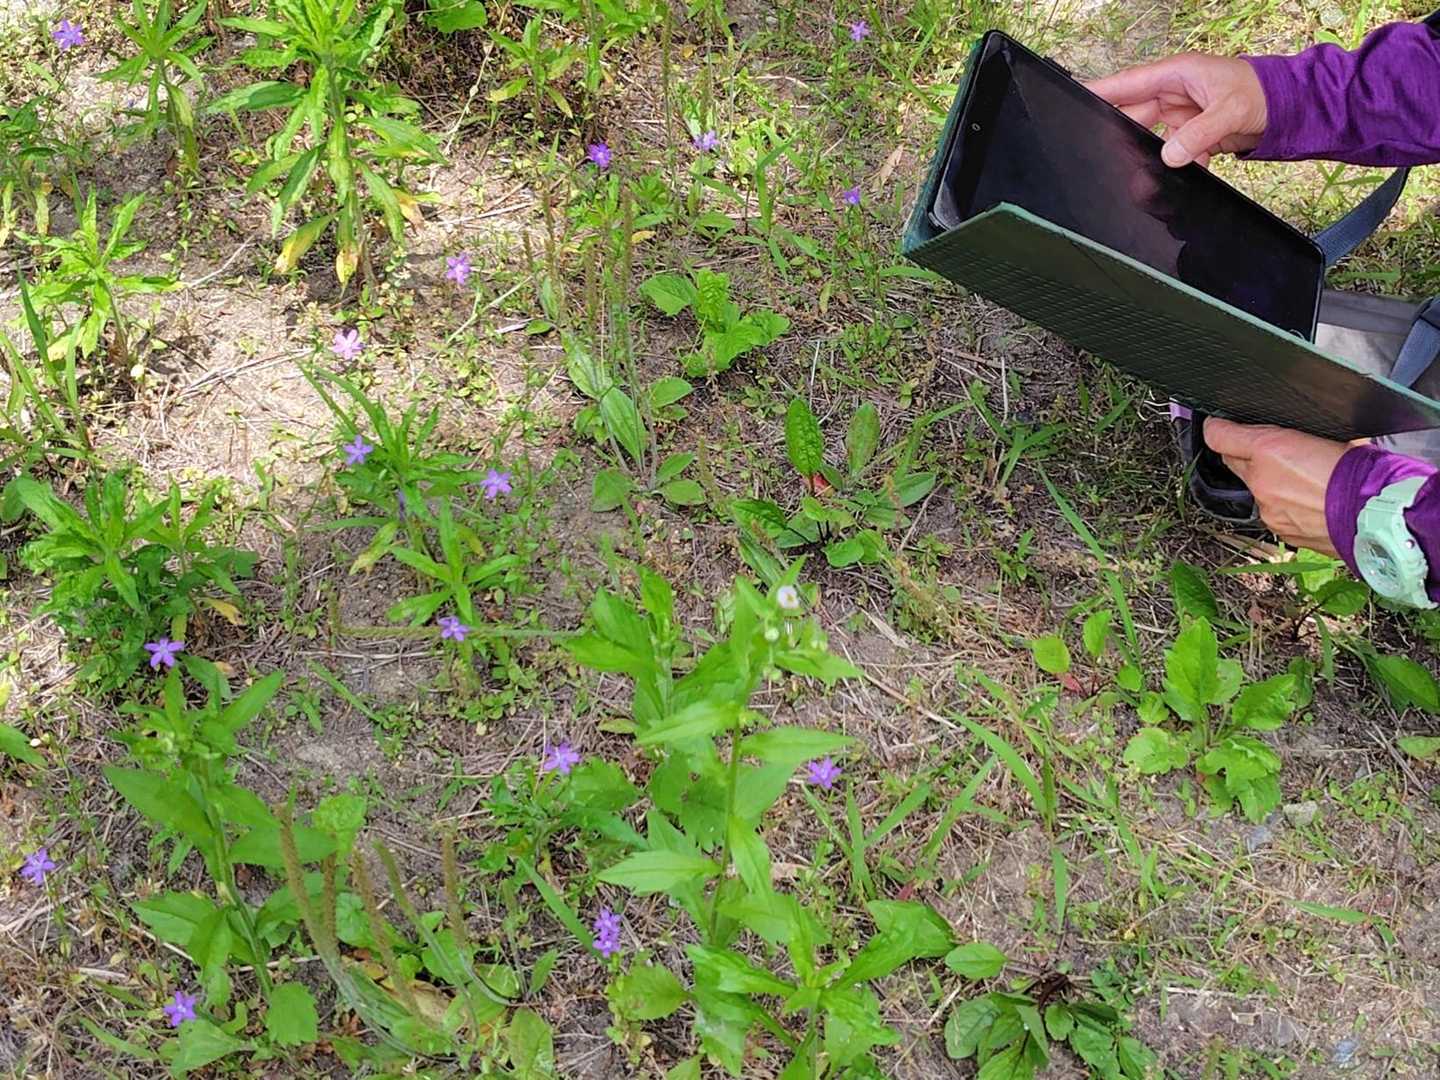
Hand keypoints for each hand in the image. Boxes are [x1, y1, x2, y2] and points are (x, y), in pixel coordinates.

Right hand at [1086, 54, 1267, 167]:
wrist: (1289, 109)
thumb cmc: (1263, 93)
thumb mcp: (1230, 111)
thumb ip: (1198, 135)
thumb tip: (1169, 157)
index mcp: (1178, 74)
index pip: (1129, 83)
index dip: (1101, 91)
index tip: (1075, 97)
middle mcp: (1174, 94)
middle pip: (1134, 116)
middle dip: (1122, 137)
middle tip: (1106, 157)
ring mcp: (1181, 115)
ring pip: (1150, 139)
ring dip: (1148, 158)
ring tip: (1140, 179)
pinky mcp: (1191, 135)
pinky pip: (1171, 154)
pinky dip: (1172, 168)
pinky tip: (1175, 180)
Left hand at [1202, 418, 1347, 554]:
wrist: (1377, 515)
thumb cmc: (1361, 472)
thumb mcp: (1332, 431)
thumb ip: (1301, 431)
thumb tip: (1287, 427)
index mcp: (1269, 448)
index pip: (1220, 436)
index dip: (1219, 429)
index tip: (1217, 426)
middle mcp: (1261, 479)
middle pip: (1235, 462)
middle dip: (1246, 455)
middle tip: (1271, 451)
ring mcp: (1268, 508)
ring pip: (1255, 489)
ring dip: (1269, 482)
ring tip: (1302, 479)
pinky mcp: (1279, 528)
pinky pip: (1272, 511)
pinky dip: (1284, 504)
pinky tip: (1308, 500)